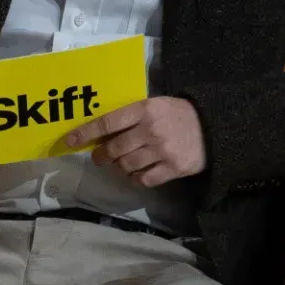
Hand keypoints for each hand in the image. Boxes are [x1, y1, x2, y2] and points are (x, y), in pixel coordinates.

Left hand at [63, 94, 205, 187]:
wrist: (216, 126)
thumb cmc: (178, 113)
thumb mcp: (154, 105)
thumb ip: (131, 116)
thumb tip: (101, 131)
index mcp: (143, 110)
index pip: (106, 123)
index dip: (85, 133)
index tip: (68, 141)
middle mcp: (150, 130)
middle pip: (114, 149)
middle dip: (101, 155)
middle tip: (99, 157)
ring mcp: (162, 151)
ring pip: (126, 165)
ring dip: (119, 167)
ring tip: (121, 164)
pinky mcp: (173, 168)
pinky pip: (144, 179)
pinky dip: (136, 178)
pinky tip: (137, 173)